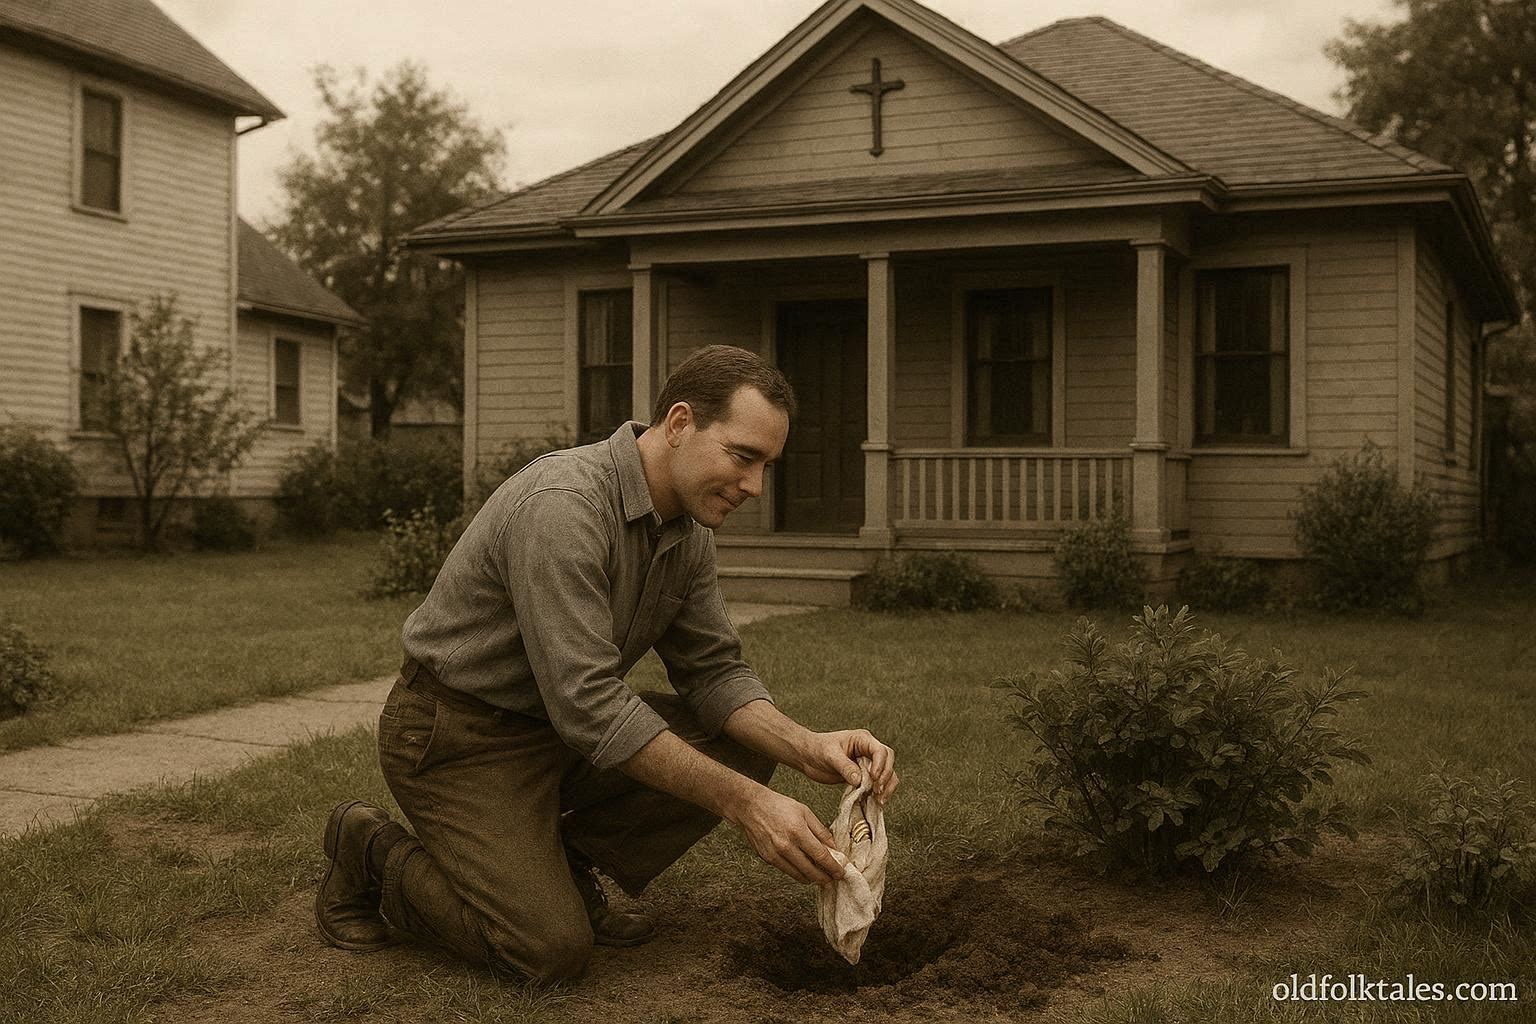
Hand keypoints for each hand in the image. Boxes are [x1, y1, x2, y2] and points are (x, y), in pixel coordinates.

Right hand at [732, 788, 846, 885]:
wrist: (751, 806)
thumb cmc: (779, 806)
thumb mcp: (805, 812)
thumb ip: (821, 831)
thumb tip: (833, 847)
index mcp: (798, 832)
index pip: (821, 856)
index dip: (833, 867)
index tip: (840, 873)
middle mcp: (786, 846)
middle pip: (811, 871)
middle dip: (825, 878)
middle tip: (833, 879)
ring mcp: (775, 855)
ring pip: (799, 875)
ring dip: (812, 878)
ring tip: (820, 876)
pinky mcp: (767, 859)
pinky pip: (787, 871)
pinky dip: (798, 872)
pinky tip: (804, 869)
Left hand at [799, 729, 899, 804]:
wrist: (807, 756)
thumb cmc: (817, 748)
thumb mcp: (829, 755)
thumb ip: (844, 767)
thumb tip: (859, 780)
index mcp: (862, 739)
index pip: (880, 751)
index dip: (880, 765)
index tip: (874, 778)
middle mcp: (868, 750)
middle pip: (888, 761)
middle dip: (886, 777)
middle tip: (878, 790)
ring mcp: (867, 762)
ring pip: (887, 773)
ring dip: (886, 786)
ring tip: (879, 800)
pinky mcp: (863, 775)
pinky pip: (877, 783)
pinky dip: (879, 792)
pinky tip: (876, 801)